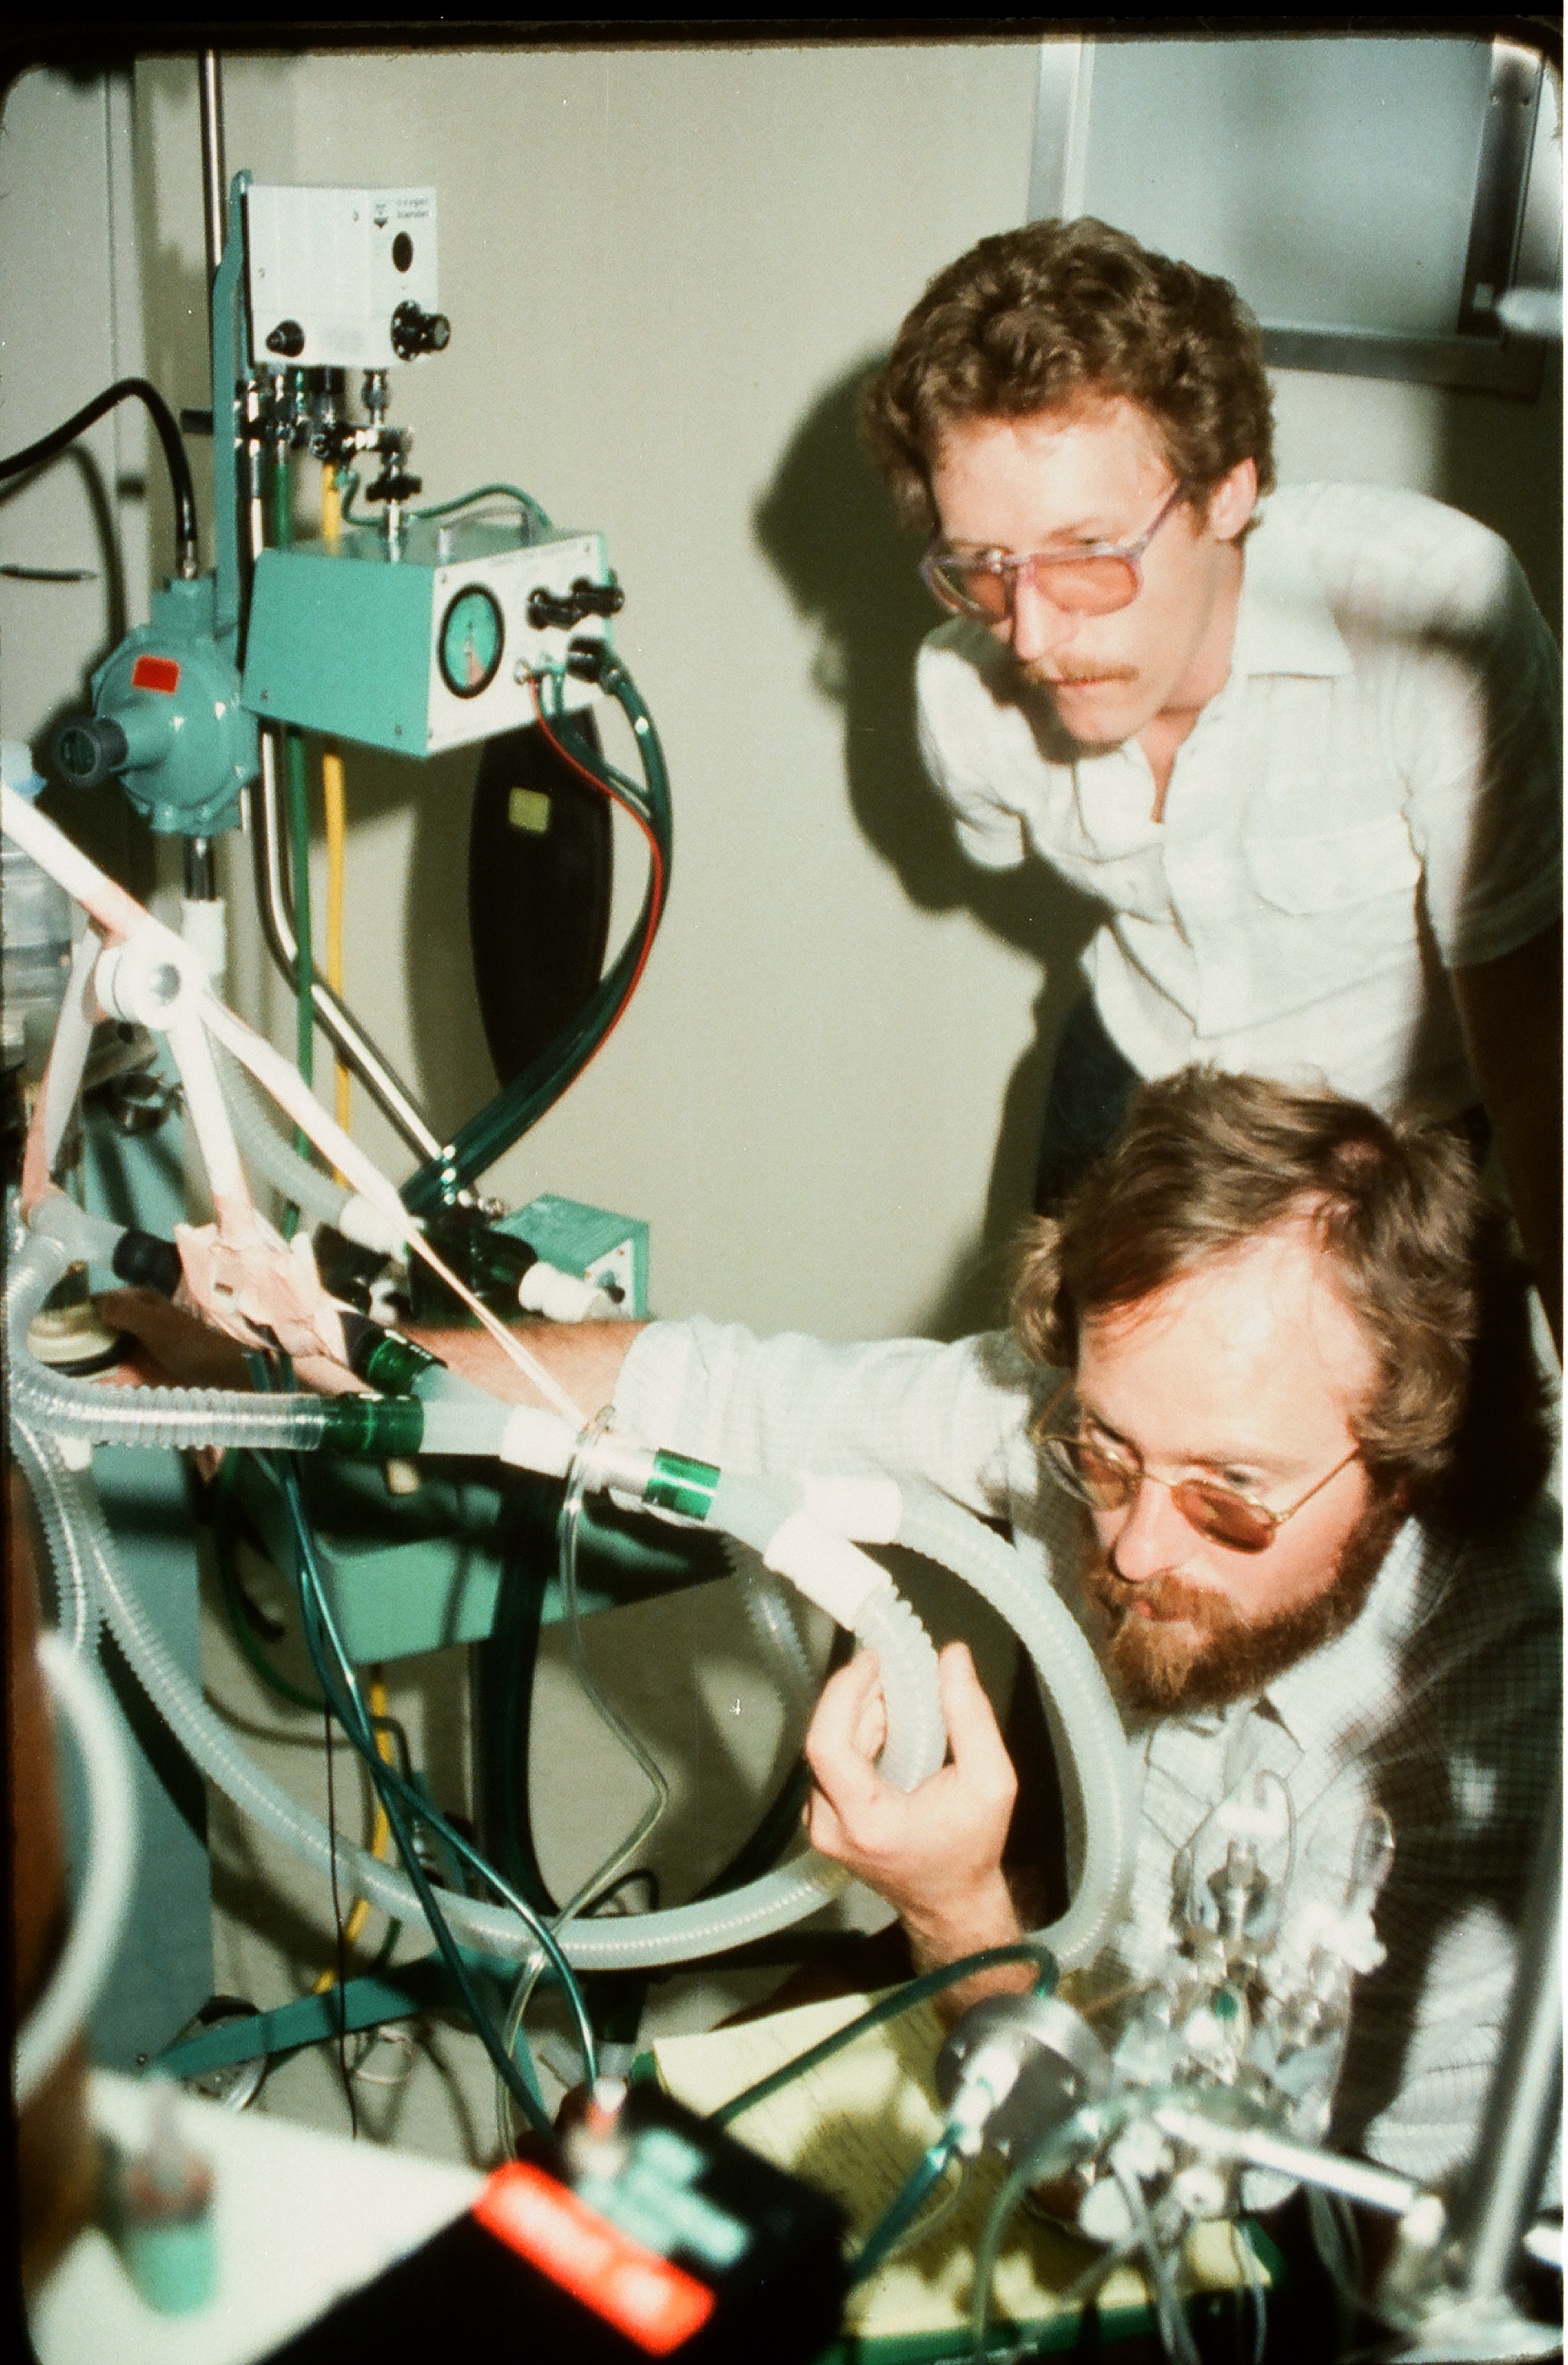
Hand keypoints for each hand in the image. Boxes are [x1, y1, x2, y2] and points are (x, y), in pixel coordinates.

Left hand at [803, 1641, 1022, 1970]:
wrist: (952, 1905)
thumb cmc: (973, 1847)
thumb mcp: (991, 1781)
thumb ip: (971, 1716)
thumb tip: (952, 1654)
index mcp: (865, 1821)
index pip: (827, 1745)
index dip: (843, 1694)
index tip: (872, 1660)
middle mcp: (830, 1826)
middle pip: (825, 1740)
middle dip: (857, 1696)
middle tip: (893, 1668)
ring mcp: (820, 1827)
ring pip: (826, 1749)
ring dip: (857, 1713)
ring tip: (897, 1691)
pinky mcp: (823, 1822)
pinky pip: (830, 1764)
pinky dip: (855, 1735)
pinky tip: (887, 1720)